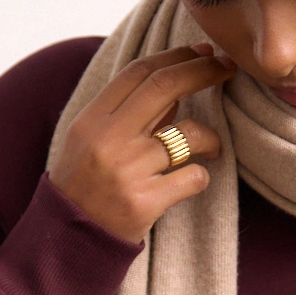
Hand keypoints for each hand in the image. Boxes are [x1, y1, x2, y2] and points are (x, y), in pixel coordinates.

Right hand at [49, 44, 233, 243]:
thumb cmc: (83, 187)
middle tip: (227, 69)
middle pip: (165, 88)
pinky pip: (192, 177)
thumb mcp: (91, 142)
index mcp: (92, 120)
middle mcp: (108, 140)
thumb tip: (175, 88)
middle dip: (202, 72)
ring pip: (188, 136)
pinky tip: (193, 180)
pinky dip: (201, 176)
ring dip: (210, 138)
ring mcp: (127, 171)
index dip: (175, 56)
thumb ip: (128, 114)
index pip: (139, 72)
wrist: (68, 242)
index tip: (203, 52)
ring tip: (212, 148)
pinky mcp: (144, 202)